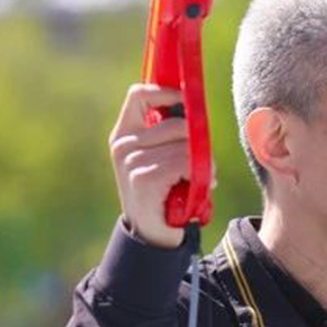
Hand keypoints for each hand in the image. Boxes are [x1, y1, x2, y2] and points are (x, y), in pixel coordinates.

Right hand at [110, 84, 190, 248]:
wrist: (152, 235)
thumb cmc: (162, 192)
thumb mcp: (159, 157)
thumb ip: (167, 132)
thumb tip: (194, 108)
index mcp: (124, 134)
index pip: (138, 95)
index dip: (165, 92)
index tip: (186, 100)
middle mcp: (123, 145)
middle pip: (175, 123)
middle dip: (197, 141)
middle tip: (202, 163)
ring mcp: (131, 161)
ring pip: (185, 145)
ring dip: (203, 163)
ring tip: (200, 180)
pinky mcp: (144, 178)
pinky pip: (184, 162)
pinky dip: (200, 174)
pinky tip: (198, 188)